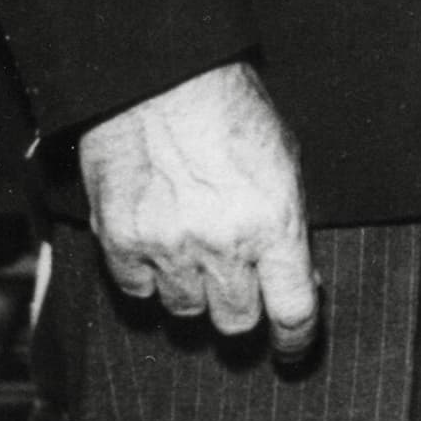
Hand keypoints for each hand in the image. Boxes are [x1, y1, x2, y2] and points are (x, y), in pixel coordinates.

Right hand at [79, 62, 317, 358]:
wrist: (160, 75)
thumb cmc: (229, 108)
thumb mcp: (283, 159)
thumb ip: (289, 224)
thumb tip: (298, 278)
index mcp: (273, 221)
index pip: (293, 313)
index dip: (296, 338)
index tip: (291, 344)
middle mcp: (222, 244)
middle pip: (237, 323)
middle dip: (243, 307)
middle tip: (239, 281)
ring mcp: (168, 247)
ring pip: (185, 312)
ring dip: (194, 290)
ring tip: (194, 245)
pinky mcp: (121, 242)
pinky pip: (139, 293)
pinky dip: (150, 277)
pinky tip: (159, 241)